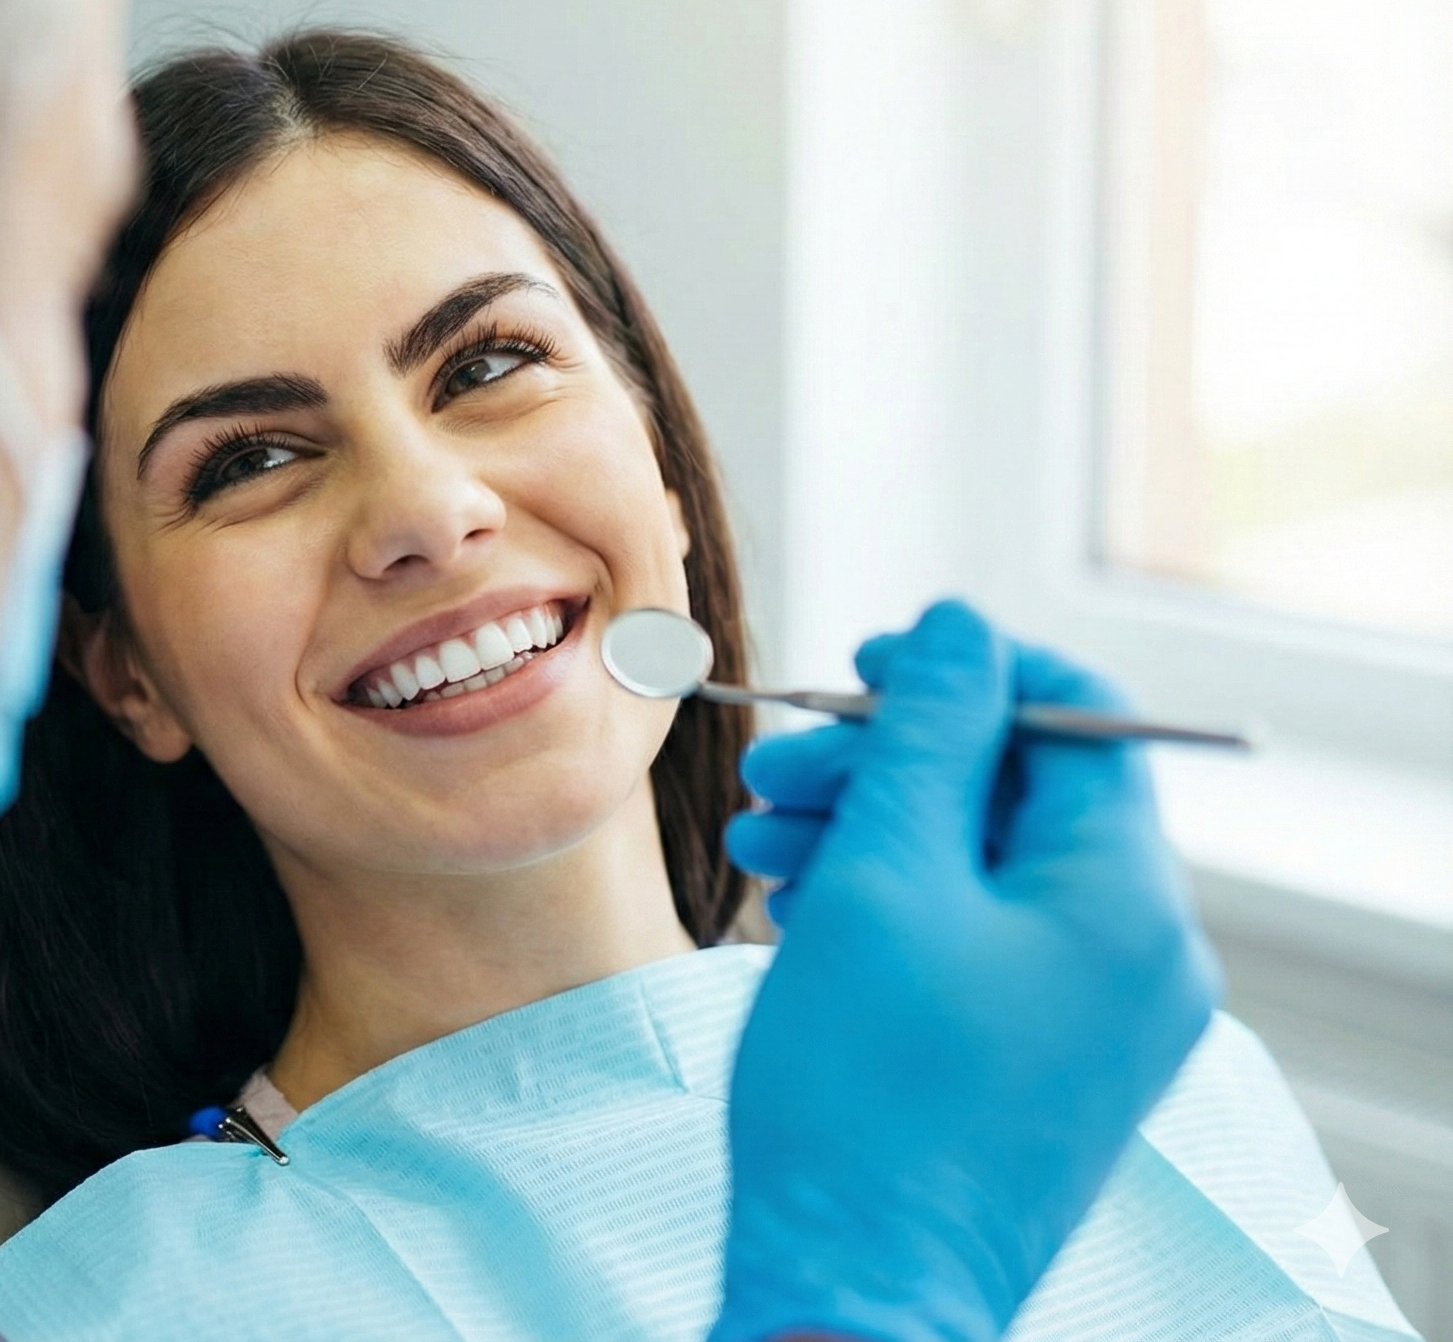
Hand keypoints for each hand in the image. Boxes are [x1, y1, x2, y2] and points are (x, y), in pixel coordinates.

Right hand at [710, 601, 1219, 1341]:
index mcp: (1125, 899)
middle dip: (888, 765)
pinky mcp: (1046, 1059)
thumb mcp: (883, 875)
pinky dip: (892, 906)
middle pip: (1019, 790)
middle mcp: (1141, 955)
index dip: (963, 672)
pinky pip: (980, 939)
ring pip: (986, 865)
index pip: (1077, 714)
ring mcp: (1099, 1016)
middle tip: (776, 774)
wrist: (852, 1283)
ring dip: (871, 832)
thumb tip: (963, 626)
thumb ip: (928, 734)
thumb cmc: (860, 1094)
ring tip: (761, 848)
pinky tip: (802, 913)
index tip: (860, 668)